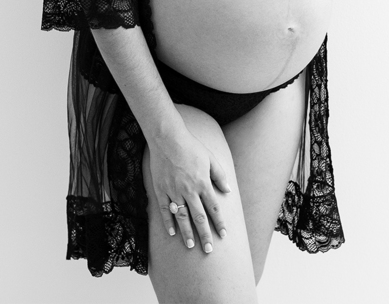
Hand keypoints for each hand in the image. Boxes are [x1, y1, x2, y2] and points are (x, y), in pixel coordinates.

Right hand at [149, 126, 231, 253]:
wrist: (167, 139)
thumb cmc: (191, 147)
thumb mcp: (211, 158)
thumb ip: (220, 176)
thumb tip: (228, 191)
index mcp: (203, 183)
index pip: (213, 209)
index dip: (219, 223)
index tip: (223, 235)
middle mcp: (189, 190)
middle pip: (199, 217)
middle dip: (204, 235)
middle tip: (208, 250)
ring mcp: (174, 191)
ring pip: (182, 217)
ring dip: (187, 233)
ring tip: (190, 246)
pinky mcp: (161, 190)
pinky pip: (164, 210)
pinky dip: (168, 222)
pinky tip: (172, 233)